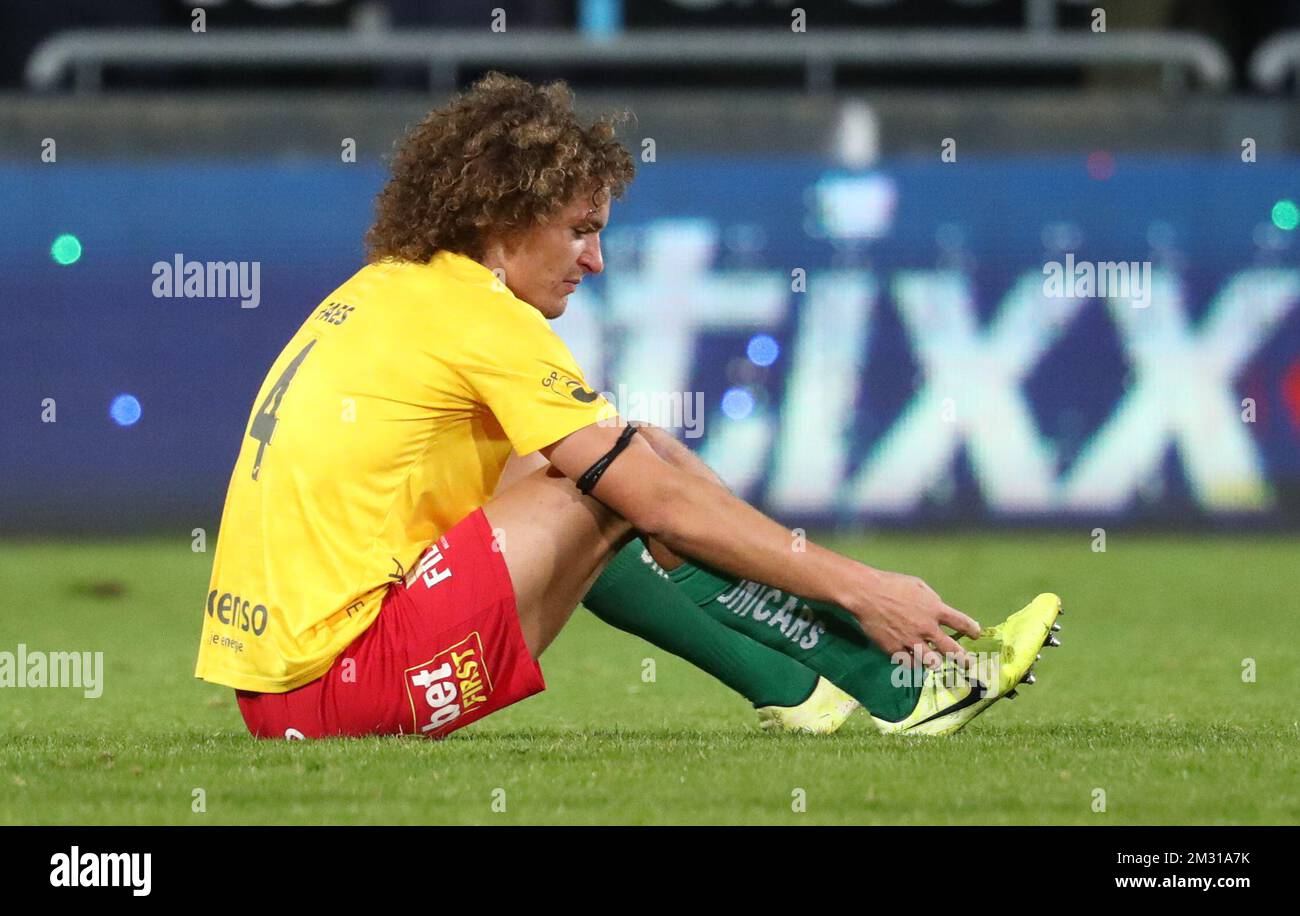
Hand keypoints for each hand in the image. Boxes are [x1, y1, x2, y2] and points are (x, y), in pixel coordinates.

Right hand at [843, 567, 980, 666]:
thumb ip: (931, 600)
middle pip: (952, 650)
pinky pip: (909, 663)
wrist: (866, 594)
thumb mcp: (918, 585)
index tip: (975, 633)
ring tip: (935, 662)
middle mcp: (926, 627)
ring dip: (935, 662)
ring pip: (931, 662)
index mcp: (934, 609)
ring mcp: (911, 640)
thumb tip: (939, 611)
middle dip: (962, 658)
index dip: (971, 629)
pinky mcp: (894, 649)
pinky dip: (912, 662)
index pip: (961, 622)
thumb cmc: (892, 584)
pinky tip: (912, 660)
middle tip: (966, 662)